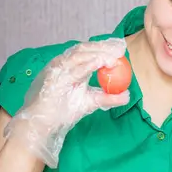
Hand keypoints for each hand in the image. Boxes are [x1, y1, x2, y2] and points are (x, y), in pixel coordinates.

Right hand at [4, 38, 129, 167]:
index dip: (104, 47)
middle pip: (84, 48)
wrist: (44, 124)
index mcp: (71, 66)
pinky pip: (73, 69)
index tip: (121, 47)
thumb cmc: (63, 111)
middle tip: (120, 48)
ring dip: (98, 54)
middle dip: (103, 46)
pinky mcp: (54, 78)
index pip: (88, 51)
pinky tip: (100, 63)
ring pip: (79, 55)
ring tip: (114, 57)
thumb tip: (127, 95)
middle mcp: (63, 64)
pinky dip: (88, 64)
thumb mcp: (91, 102)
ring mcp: (57, 69)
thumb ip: (108, 97)